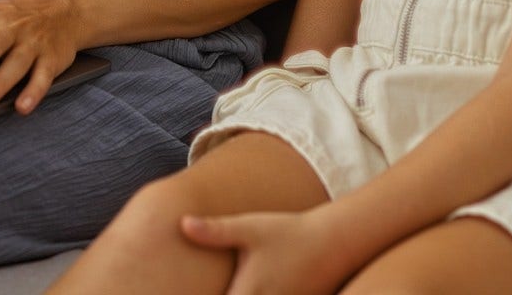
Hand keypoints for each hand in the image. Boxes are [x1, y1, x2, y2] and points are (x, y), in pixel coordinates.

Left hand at [179, 208, 359, 294]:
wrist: (334, 243)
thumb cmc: (289, 232)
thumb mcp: (250, 228)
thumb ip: (216, 231)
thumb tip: (183, 224)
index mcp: (247, 294)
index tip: (177, 294)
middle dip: (221, 294)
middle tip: (203, 288)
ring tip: (232, 286)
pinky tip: (250, 287)